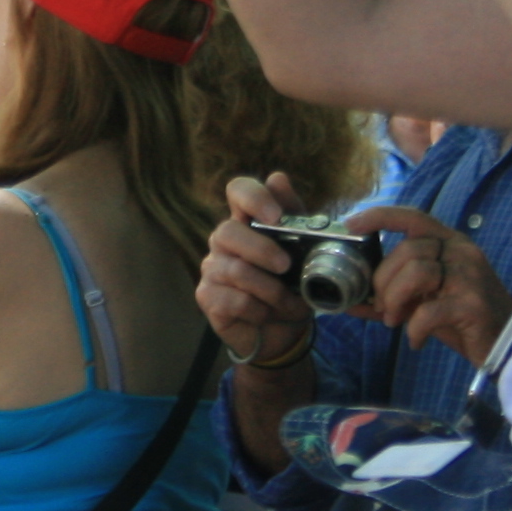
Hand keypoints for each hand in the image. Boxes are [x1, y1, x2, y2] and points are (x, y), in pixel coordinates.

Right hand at [198, 172, 319, 370]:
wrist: (284, 332)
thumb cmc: (291, 287)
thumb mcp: (304, 252)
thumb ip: (295, 217)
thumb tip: (278, 178)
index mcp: (248, 223)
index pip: (238, 191)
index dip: (253, 197)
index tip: (275, 216)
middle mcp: (223, 241)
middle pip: (228, 232)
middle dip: (262, 250)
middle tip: (286, 266)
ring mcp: (212, 269)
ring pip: (235, 271)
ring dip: (271, 291)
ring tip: (288, 302)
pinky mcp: (207, 297)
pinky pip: (234, 300)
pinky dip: (259, 310)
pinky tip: (267, 314)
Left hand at [350, 205, 511, 370]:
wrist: (507, 345)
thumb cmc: (462, 319)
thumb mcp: (423, 302)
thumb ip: (388, 298)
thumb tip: (347, 301)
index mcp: (450, 244)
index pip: (414, 217)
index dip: (381, 216)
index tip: (352, 224)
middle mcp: (462, 252)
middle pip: (408, 250)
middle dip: (383, 281)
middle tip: (383, 307)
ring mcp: (471, 276)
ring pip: (416, 272)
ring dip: (395, 301)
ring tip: (396, 321)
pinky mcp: (473, 304)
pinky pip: (428, 311)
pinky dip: (414, 329)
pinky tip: (416, 340)